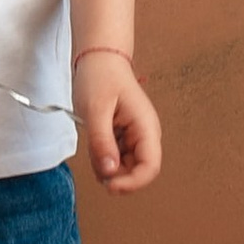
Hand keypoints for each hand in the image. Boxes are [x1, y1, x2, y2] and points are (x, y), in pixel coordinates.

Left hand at [73, 50, 160, 193]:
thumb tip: (109, 172)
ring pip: (124, 167)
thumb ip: (102, 142)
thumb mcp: (95, 110)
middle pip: (137, 171)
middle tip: (95, 162)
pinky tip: (94, 143)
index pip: (150, 167)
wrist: (98, 58)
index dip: (132, 183)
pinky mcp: (123, 136)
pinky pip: (115, 157)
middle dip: (116, 175)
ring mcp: (134, 136)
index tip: (109, 185)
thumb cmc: (100, 77)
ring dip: (107, 166)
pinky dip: (102, 157)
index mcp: (145, 127)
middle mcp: (144, 134)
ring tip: (93, 145)